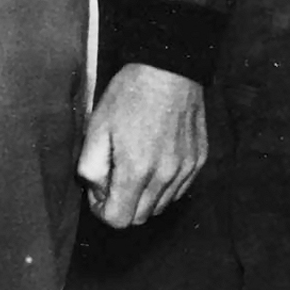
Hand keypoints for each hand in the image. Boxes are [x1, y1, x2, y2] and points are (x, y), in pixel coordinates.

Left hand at [77, 62, 205, 227]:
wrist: (169, 69)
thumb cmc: (130, 95)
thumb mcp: (96, 126)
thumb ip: (90, 167)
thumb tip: (97, 190)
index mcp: (137, 170)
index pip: (119, 220)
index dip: (102, 211)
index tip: (98, 192)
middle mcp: (165, 176)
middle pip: (140, 217)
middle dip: (122, 205)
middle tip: (114, 177)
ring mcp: (186, 170)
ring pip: (161, 206)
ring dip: (144, 197)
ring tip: (135, 166)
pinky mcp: (198, 161)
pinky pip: (179, 190)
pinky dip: (164, 186)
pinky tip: (155, 160)